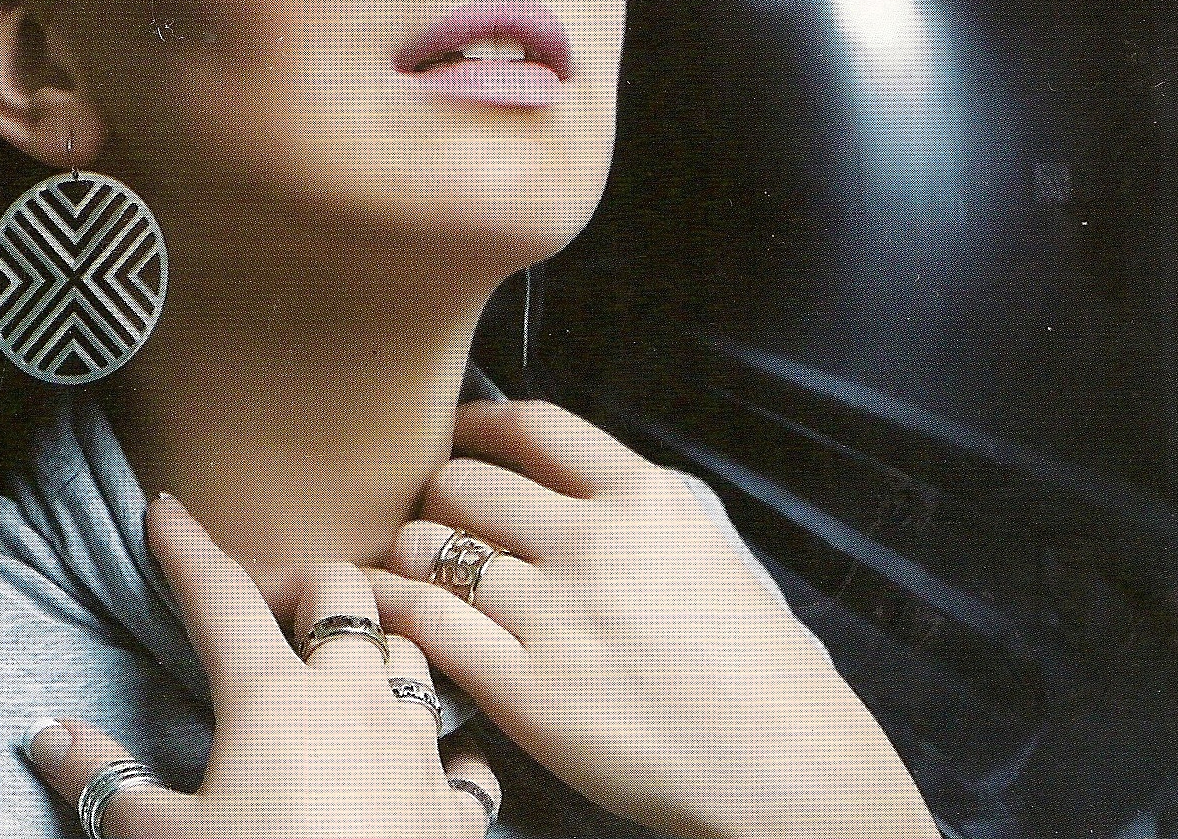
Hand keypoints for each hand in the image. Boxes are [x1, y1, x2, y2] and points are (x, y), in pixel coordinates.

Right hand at [23, 495, 501, 838]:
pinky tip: (429, 757)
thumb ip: (106, 781)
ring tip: (355, 656)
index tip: (168, 509)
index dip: (190, 550)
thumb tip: (50, 732)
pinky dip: (446, 744)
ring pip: (416, 648)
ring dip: (386, 641)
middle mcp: (357, 699)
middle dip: (308, 582)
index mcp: (276, 699)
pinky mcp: (456, 802)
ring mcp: (418, 744)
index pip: (223, 599)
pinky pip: (464, 747)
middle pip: (344, 593)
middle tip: (273, 602)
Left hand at [368, 401, 937, 838]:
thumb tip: (559, 481)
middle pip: (466, 481)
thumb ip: (633, 503)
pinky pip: (429, 623)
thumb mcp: (706, 540)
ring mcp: (558, 616)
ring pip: (431, 546)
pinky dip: (397, 606)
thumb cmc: (754, 656)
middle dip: (440, 492)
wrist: (784, 756)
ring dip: (411, 550)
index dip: (479, 422)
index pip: (534, 427)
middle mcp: (594, 543)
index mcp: (644, 497)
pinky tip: (392, 606)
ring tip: (412, 565)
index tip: (461, 430)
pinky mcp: (528, 692)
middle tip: (439, 516)